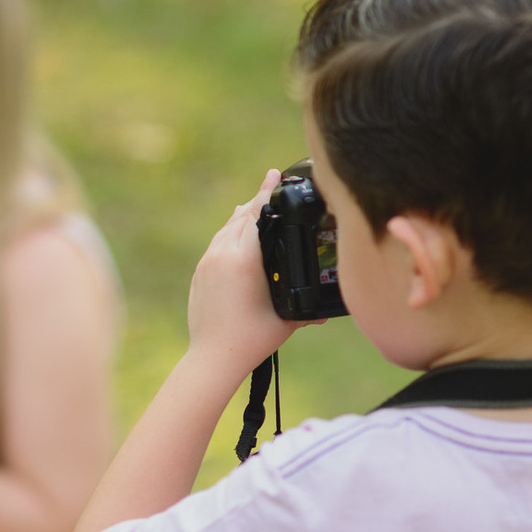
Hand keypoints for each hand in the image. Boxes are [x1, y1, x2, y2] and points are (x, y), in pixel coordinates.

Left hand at [186, 169, 303, 376]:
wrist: (212, 357)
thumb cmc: (252, 339)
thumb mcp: (288, 318)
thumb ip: (309, 308)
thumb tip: (331, 309)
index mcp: (244, 259)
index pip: (257, 215)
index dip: (268, 193)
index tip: (275, 173)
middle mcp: (222, 254)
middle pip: (241, 217)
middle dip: (257, 201)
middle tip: (271, 182)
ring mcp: (208, 263)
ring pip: (226, 229)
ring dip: (242, 215)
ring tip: (253, 203)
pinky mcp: (200, 273)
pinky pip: (216, 244)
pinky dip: (228, 233)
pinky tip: (236, 232)